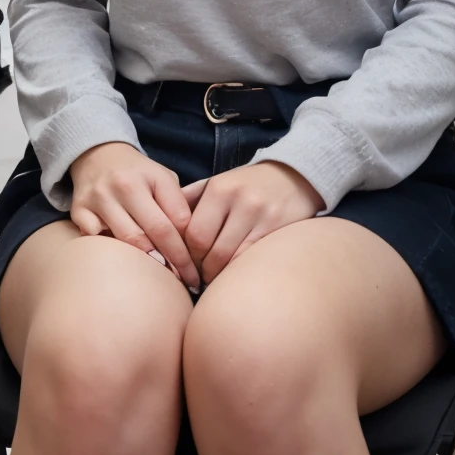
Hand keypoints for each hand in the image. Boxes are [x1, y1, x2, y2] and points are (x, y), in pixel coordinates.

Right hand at [69, 141, 198, 288]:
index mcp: (152, 176)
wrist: (98, 154)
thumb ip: (178, 205)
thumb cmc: (138, 174)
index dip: (189, 249)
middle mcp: (124, 185)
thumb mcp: (163, 179)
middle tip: (187, 283)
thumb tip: (193, 246)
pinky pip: (97, 241)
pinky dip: (111, 252)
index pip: (177, 219)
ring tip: (161, 278)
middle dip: (174, 262)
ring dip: (146, 262)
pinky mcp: (79, 210)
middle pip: (155, 232)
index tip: (197, 269)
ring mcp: (99, 197)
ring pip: (127, 241)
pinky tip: (122, 259)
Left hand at [183, 160, 323, 282]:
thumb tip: (161, 223)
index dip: (186, 255)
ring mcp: (262, 217)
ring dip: (217, 274)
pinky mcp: (277, 231)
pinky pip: (249, 261)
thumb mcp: (218, 183)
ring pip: (230, 260)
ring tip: (213, 277)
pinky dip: (236, 272)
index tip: (185, 263)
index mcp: (220, 188)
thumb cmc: (247, 185)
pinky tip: (232, 273)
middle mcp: (241, 201)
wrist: (294, 178)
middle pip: (210, 250)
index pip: (193, 234)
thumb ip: (190, 200)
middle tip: (198, 276)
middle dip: (200, 269)